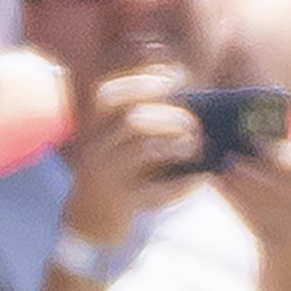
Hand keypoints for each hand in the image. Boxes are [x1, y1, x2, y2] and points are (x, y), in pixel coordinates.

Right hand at [63, 66, 197, 248]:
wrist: (91, 216)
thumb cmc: (120, 166)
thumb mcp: (122, 135)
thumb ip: (148, 111)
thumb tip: (194, 90)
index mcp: (97, 121)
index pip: (111, 87)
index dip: (144, 73)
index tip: (178, 73)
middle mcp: (97, 142)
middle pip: (125, 112)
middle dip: (164, 107)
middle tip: (191, 117)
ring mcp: (107, 172)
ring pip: (142, 148)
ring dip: (177, 142)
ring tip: (196, 144)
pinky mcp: (121, 201)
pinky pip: (152, 191)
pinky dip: (181, 184)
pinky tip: (200, 178)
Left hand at [213, 137, 290, 290]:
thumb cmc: (281, 240)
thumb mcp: (285, 210)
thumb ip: (271, 183)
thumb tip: (235, 149)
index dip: (280, 146)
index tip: (254, 134)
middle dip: (261, 160)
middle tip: (233, 147)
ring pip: (274, 198)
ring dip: (246, 179)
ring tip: (221, 166)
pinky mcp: (285, 251)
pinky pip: (259, 222)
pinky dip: (238, 202)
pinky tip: (218, 188)